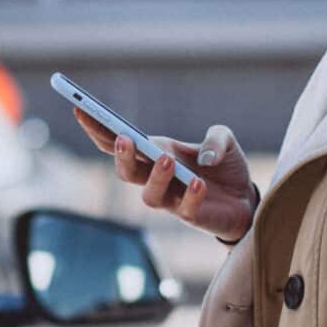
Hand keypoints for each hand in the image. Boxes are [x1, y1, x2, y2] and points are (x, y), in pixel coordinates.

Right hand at [73, 110, 256, 241]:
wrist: (247, 199)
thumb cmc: (225, 167)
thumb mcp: (225, 140)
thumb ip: (217, 138)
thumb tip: (205, 159)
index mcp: (155, 152)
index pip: (118, 142)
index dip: (97, 128)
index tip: (80, 110)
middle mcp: (156, 177)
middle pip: (126, 171)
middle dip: (121, 156)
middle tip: (124, 138)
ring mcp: (172, 199)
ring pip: (149, 195)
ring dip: (155, 176)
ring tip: (167, 159)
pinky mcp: (192, 216)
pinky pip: (185, 209)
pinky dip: (190, 195)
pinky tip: (199, 182)